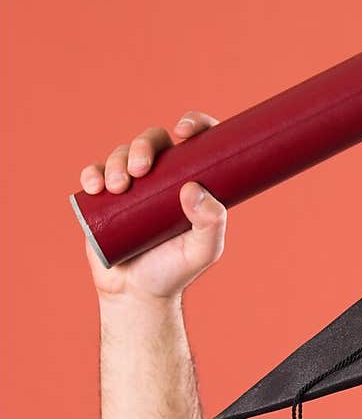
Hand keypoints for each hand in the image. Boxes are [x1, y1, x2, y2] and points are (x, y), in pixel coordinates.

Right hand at [79, 111, 225, 300]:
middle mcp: (161, 177)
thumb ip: (212, 224)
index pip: (197, 142)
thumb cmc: (175, 270)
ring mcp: (131, 185)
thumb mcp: (203, 251)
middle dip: (144, 146)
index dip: (194, 124)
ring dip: (116, 162)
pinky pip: (95, 173)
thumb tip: (195, 189)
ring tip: (118, 188)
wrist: (137, 293)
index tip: (185, 131)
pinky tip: (95, 186)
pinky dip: (92, 173)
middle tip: (141, 170)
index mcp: (190, 180)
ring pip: (121, 154)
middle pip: (153, 140)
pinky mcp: (104, 197)